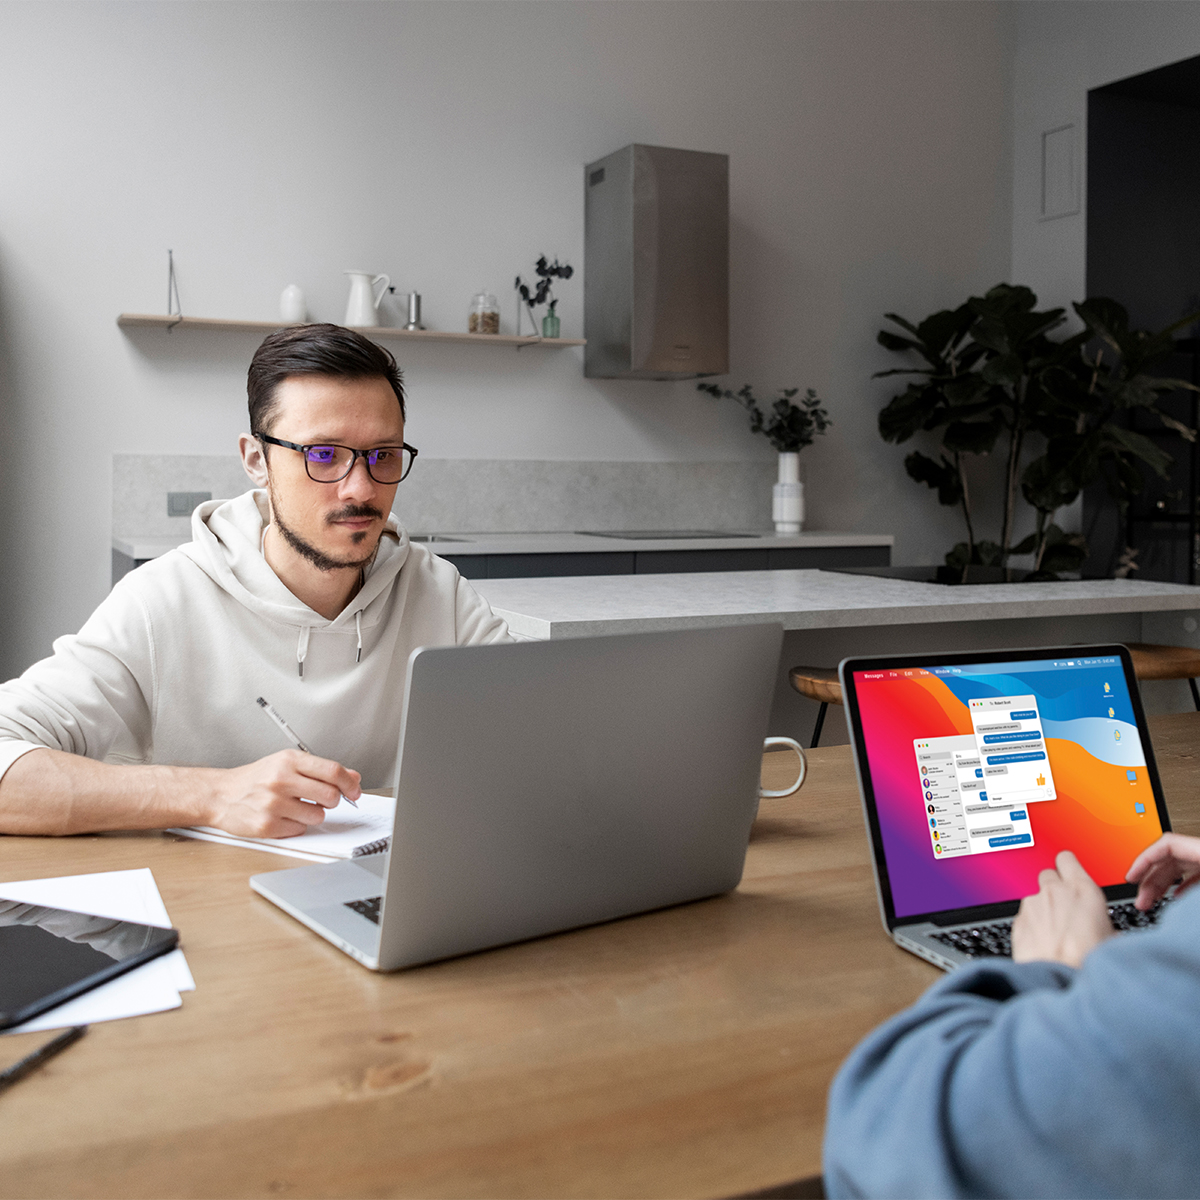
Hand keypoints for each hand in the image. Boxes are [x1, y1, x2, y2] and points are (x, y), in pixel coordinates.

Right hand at [205, 750, 361, 837]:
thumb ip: (320, 769)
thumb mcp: (287, 764)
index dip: (350, 783)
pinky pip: (300, 829)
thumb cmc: (256, 778)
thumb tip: (353, 777)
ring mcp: (273, 804)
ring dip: (313, 814)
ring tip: (295, 807)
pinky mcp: (267, 825)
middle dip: (332, 800)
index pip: (333, 771)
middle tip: (321, 799)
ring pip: (318, 815)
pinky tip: (282, 816)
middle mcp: (281, 780)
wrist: (221, 794)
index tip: (354, 791)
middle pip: (330, 795)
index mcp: (289, 760)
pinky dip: (296, 825)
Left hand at [1011, 850, 1113, 968]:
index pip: (1067, 859)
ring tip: (1055, 936)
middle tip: (1065, 909)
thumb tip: (1107, 933)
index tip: (1070, 872)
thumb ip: (1105, 925)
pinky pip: (1024, 917)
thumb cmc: (1087, 962)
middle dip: (1054, 888)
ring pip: (1035, 899)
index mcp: (1081, 890)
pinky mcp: (1017, 922)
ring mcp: (1032, 905)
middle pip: (1047, 875)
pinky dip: (1031, 927)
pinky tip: (1042, 945)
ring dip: (1043, 911)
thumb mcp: (1112, 940)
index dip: (1068, 866)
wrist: (1058, 981)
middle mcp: (1053, 892)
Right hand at [1126, 832, 1199, 909]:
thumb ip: (1188, 886)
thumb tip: (1170, 900)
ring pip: (1177, 868)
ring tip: (1150, 901)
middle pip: (1167, 859)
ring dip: (1160, 884)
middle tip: (1140, 899)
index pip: (1165, 845)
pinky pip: (1191, 875)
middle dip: (1148, 879)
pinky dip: (1179, 885)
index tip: (1131, 877)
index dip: (1143, 860)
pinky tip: (1174, 896)